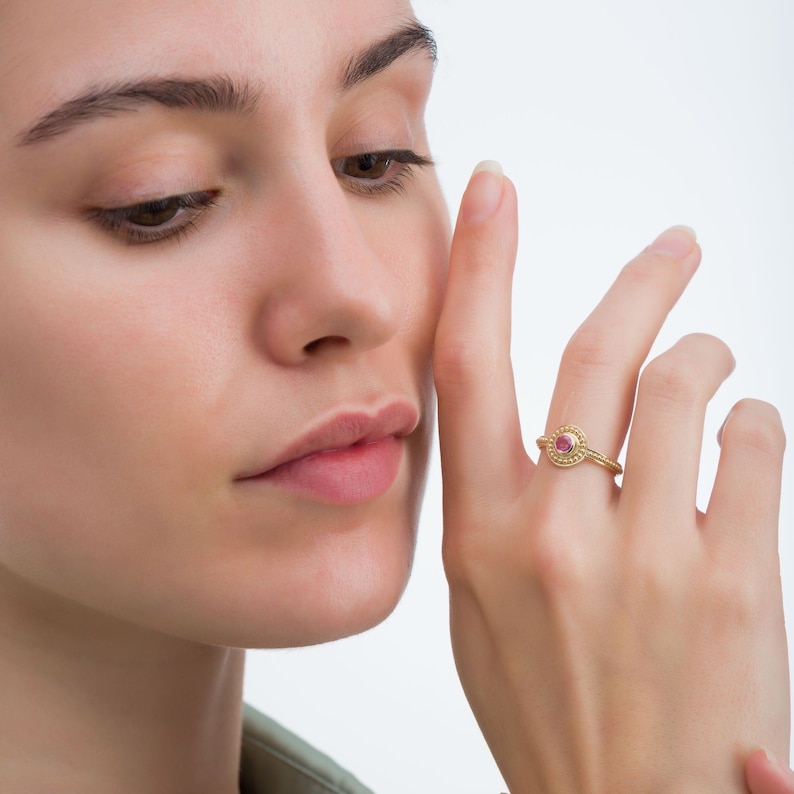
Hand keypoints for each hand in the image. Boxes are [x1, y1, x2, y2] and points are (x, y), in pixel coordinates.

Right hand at [434, 162, 788, 792]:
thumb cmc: (548, 709)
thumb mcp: (479, 607)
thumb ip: (497, 509)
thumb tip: (536, 427)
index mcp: (482, 534)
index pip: (468, 363)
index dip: (478, 263)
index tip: (493, 194)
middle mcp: (555, 531)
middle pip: (599, 353)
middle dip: (645, 282)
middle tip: (676, 247)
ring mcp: (648, 553)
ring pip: (688, 388)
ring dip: (707, 360)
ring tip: (713, 367)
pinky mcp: (736, 580)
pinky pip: (756, 446)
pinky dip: (756, 423)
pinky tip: (745, 438)